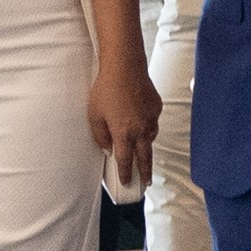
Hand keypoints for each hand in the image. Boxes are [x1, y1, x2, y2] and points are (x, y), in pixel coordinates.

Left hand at [85, 64, 157, 184]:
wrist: (125, 67)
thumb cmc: (107, 89)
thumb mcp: (94, 115)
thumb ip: (100, 136)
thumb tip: (108, 148)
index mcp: (123, 134)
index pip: (125, 161)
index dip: (126, 174)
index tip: (127, 182)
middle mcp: (140, 129)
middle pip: (144, 158)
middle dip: (145, 172)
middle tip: (146, 181)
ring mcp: (150, 118)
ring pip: (150, 139)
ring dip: (146, 146)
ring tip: (141, 150)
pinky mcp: (156, 107)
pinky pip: (152, 122)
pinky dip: (148, 126)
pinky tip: (140, 121)